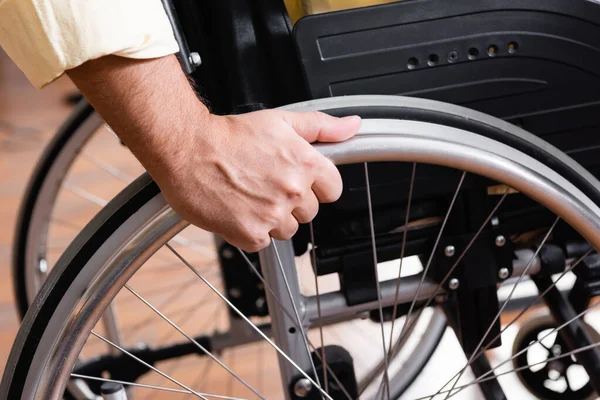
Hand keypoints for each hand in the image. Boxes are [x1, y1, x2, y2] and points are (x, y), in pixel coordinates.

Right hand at [67, 54, 359, 251]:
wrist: (187, 148)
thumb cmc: (229, 135)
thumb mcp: (281, 121)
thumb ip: (322, 127)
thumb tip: (353, 126)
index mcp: (305, 163)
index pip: (333, 189)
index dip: (316, 185)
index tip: (299, 181)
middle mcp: (292, 190)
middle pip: (310, 212)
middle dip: (291, 201)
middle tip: (265, 184)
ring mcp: (272, 214)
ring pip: (287, 229)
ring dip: (272, 218)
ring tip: (249, 195)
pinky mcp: (250, 233)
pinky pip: (263, 242)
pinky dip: (250, 230)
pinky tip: (238, 209)